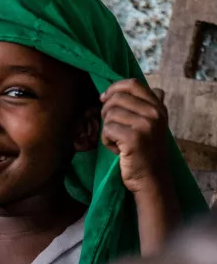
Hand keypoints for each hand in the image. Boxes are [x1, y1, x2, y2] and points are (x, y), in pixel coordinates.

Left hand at [100, 79, 169, 193]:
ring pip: (109, 114)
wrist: (152, 180)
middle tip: (112, 127)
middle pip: (116, 98)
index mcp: (158, 107)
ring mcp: (146, 125)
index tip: (104, 98)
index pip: (132, 84)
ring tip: (119, 141)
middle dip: (106, 111)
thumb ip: (143, 105)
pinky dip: (106, 141)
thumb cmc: (145, 152)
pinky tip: (117, 149)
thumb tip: (124, 86)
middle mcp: (155, 114)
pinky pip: (107, 129)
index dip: (114, 88)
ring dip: (108, 129)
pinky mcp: (134, 138)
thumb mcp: (151, 124)